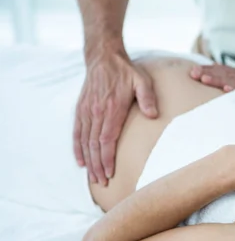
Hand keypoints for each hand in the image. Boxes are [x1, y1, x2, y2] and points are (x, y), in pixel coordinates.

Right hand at [74, 51, 157, 185]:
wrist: (103, 57)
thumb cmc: (126, 71)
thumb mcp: (142, 80)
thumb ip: (148, 97)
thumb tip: (152, 115)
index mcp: (112, 108)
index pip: (107, 139)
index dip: (107, 158)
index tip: (109, 173)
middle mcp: (96, 112)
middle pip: (95, 145)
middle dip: (98, 166)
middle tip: (102, 183)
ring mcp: (86, 111)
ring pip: (85, 141)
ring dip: (89, 161)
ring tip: (93, 178)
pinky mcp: (81, 109)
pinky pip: (77, 132)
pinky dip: (77, 148)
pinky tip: (80, 161)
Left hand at [190, 64, 234, 96]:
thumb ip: (232, 87)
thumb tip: (214, 94)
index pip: (221, 70)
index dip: (207, 70)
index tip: (192, 73)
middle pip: (224, 71)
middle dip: (208, 72)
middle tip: (193, 74)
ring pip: (233, 79)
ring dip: (218, 79)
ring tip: (205, 80)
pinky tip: (227, 90)